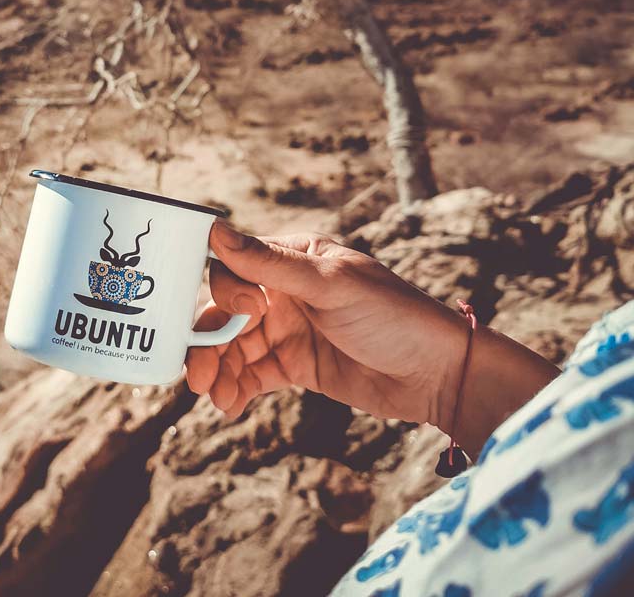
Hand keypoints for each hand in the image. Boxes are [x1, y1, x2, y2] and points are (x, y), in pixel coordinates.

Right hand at [186, 221, 557, 456]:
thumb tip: (215, 230)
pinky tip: (230, 406)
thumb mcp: (331, 285)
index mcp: (291, 259)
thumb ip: (270, 264)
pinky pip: (251, 374)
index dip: (226, 293)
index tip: (249, 314)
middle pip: (225, 312)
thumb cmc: (393, 315)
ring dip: (218, 370)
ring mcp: (287, 329)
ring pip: (233, 347)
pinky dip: (236, 389)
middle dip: (208, 342)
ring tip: (216, 397)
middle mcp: (282, 291)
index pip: (234, 268)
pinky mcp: (294, 365)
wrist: (437, 375)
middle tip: (198, 375)